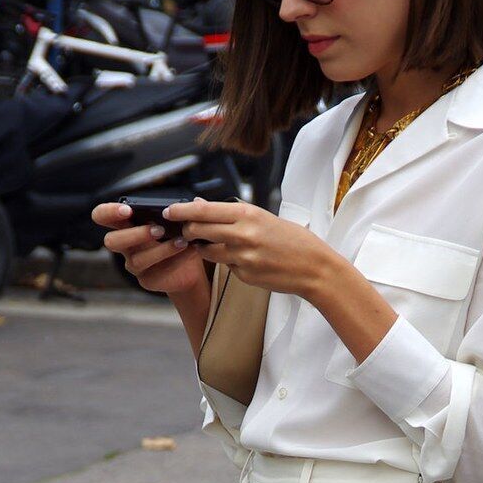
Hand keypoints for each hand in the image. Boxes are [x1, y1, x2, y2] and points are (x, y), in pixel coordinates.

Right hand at [92, 201, 209, 294]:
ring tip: (181, 241)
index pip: (102, 216)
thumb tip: (196, 202)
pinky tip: (189, 251)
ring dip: (161, 249)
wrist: (191, 267)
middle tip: (158, 229)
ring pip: (137, 259)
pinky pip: (156, 271)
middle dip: (134, 234)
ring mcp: (134, 264)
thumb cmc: (178, 236)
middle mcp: (125, 245)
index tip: (127, 209)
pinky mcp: (146, 280)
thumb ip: (181, 210)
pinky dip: (174, 259)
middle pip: (110, 241)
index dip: (108, 212)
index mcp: (125, 224)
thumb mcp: (177, 220)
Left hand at [165, 197, 327, 296]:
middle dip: (187, 231)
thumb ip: (232, 214)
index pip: (203, 210)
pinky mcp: (245, 276)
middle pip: (199, 231)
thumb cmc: (291, 239)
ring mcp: (243, 258)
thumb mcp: (264, 217)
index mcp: (248, 214)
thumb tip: (200, 206)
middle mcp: (242, 235)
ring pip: (208, 252)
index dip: (181, 211)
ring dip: (204, 248)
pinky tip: (245, 260)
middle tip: (185, 230)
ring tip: (214, 245)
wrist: (314, 267)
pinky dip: (228, 263)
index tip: (168, 211)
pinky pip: (227, 267)